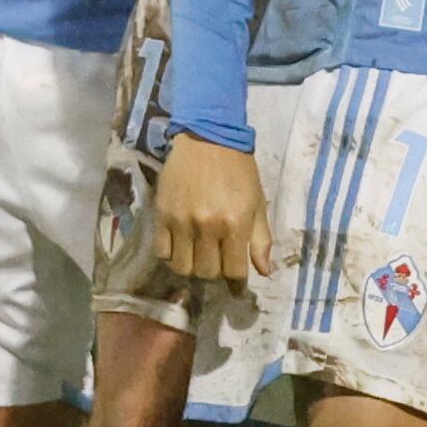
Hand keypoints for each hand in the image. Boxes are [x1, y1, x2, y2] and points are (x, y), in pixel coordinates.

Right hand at [154, 134, 274, 289]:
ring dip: (192, 268)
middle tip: (217, 264)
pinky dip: (172, 255)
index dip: (237, 285)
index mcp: (235, 223)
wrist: (208, 138)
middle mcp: (207, 227)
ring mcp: (181, 222)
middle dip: (214, 274)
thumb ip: (260, 239)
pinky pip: (162, 252)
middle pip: (206, 273)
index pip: (234, 271)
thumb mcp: (257, 202)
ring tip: (198, 257)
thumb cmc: (239, 170)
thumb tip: (265, 271)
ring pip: (182, 267)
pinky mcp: (161, 215)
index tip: (236, 289)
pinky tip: (180, 246)